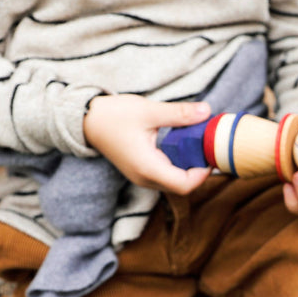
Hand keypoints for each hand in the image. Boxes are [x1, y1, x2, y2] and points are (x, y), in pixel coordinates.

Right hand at [83, 94, 213, 194]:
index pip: (184, 185)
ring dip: (189, 166)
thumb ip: (179, 114)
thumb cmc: (114, 115)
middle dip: (199, 169)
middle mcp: (145, 178)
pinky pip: (166, 175)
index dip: (203, 173)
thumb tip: (207, 111)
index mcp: (147, 168)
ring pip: (174, 181)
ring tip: (197, 144)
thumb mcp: (149, 111)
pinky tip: (184, 145)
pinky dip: (178, 163)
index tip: (211, 153)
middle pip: (182, 186)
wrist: (87, 120)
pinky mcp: (141, 171)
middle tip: (208, 146)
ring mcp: (142, 177)